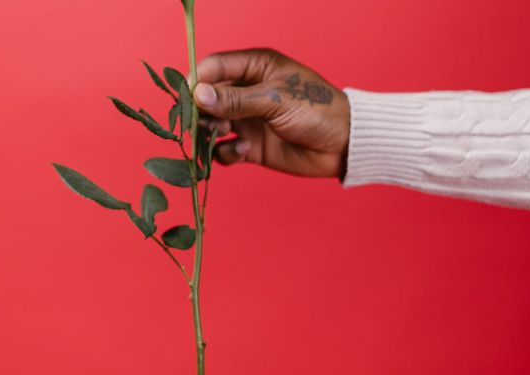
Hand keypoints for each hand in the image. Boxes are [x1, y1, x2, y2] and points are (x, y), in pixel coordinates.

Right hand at [193, 49, 350, 177]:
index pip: (214, 67)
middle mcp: (247, 91)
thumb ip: (235, 99)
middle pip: (207, 97)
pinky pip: (224, 149)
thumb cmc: (317, 110)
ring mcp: (248, 119)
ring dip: (210, 132)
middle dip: (201, 110)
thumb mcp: (275, 99)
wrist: (343, 145)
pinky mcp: (251, 145)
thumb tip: (198, 95)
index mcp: (255, 67)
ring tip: (223, 134)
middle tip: (203, 122)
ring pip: (211, 124)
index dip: (197, 80)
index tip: (186, 97)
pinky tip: (243, 151)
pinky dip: (226, 152)